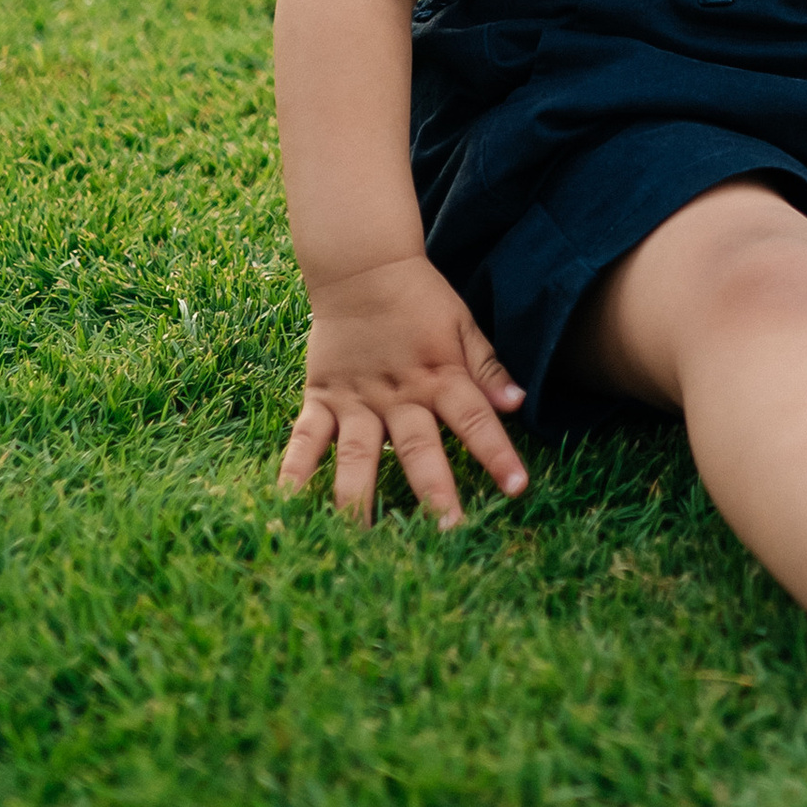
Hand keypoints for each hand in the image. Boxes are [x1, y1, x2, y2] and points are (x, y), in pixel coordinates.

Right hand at [279, 251, 528, 528]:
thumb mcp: (462, 324)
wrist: (362, 268)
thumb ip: (487, 367)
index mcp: (439, 375)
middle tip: (447, 531)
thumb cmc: (419, 298)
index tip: (517, 488)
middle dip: (434, 490)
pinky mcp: (321, 398)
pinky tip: (288, 504)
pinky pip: (305, 438)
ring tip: (360, 538)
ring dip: (360, 497)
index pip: (475, 419)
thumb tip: (519, 404)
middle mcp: (399, 394)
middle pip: (418, 447)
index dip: (497, 453)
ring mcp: (356, 399)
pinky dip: (295, 470)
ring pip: (358, 454)